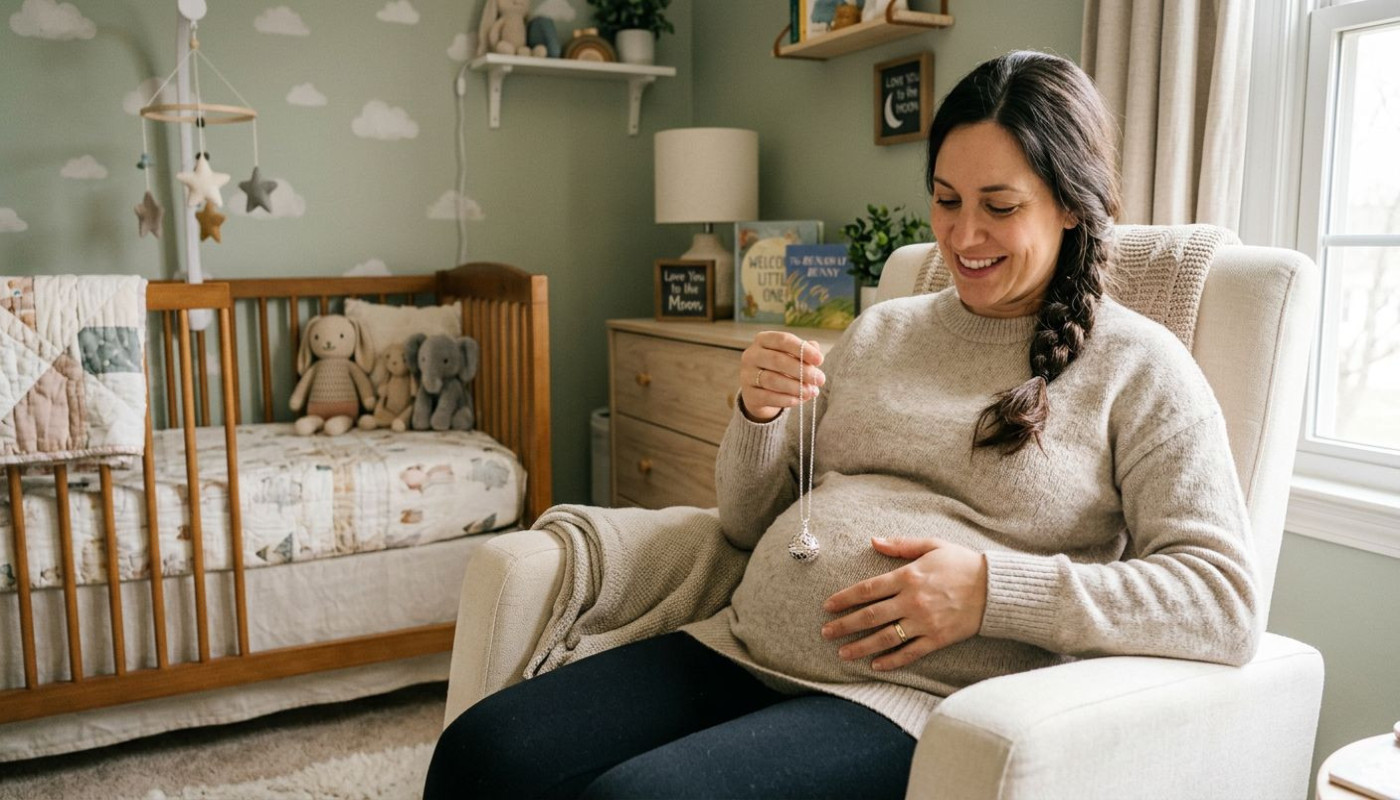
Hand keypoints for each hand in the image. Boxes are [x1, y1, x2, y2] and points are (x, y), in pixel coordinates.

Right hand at [738, 331, 825, 422]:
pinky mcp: (748, 394)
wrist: (761, 392)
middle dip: (802, 370)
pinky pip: (767, 397)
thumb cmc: (781, 369)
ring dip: (795, 387)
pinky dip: (785, 399)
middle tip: (820, 379)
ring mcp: (747, 375)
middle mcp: (751, 355)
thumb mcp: (792, 357)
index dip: (802, 349)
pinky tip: (799, 400)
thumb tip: (815, 349)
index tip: (820, 360)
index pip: (783, 340)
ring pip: (772, 380)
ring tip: (812, 392)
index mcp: (763, 340)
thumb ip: (804, 352)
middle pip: (777, 360)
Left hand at [820, 537, 987, 670]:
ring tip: (843, 653)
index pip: (868, 589)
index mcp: (908, 576)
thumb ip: (901, 544)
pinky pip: (910, 653)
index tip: (828, 606)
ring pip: (885, 638)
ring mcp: (924, 622)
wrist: (996, 588)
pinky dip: (891, 661)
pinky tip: (876, 665)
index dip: (845, 599)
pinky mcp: (938, 639)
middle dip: (844, 625)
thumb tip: (874, 541)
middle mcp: (912, 601)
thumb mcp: (932, 545)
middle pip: (870, 616)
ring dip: (861, 646)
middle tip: (825, 633)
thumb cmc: (962, 563)